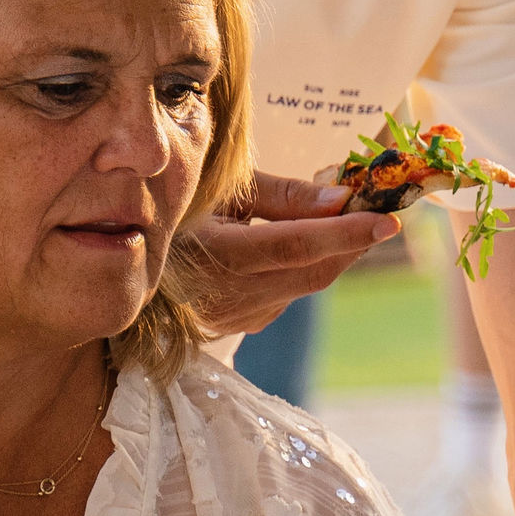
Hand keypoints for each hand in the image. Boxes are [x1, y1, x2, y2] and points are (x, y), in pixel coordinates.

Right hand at [183, 171, 398, 333]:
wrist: (126, 260)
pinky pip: (285, 297)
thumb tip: (341, 199)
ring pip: (303, 287)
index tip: (388, 220)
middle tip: (378, 212)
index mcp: (218, 253)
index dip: (346, 233)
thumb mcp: (221, 189)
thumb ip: (282, 196)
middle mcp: (227, 295)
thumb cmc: (176, 208)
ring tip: (336, 223)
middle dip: (352, 243)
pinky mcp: (237, 327)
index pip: (297, 246)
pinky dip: (301, 272)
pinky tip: (291, 250)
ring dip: (330, 256)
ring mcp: (233, 318)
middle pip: (312, 272)